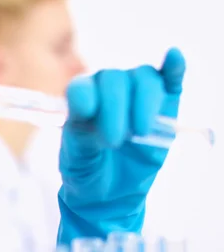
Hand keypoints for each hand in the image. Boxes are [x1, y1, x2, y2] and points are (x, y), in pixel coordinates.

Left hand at [57, 47, 185, 243]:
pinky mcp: (165, 103)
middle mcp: (107, 89)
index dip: (85, 96)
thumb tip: (87, 109)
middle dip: (114, 108)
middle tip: (113, 141)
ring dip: (143, 102)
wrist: (110, 193)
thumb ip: (81, 135)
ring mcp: (136, 94)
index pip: (82, 87)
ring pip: (142, 78)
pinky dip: (174, 67)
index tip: (87, 114)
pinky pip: (170, 78)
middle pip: (114, 80)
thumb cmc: (87, 171)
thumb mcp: (78, 159)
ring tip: (139, 132)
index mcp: (81, 100)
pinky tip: (174, 58)